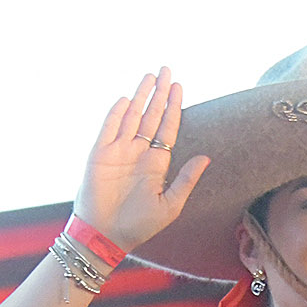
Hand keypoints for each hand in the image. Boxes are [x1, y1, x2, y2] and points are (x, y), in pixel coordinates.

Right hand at [73, 68, 209, 253]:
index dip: (173, 108)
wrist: (107, 236)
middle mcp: (138, 153)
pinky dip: (118, 113)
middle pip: (151, 116)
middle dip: (159, 94)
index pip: (167, 129)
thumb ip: (186, 180)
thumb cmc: (139, 225)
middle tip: (167, 70)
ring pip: (132, 116)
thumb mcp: (170, 205)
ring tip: (150, 76)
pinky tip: (128, 99)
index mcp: (156, 164)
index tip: (179, 87)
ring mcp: (119, 151)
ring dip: (141, 96)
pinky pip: (110, 128)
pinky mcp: (100, 154)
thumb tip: (206, 157)